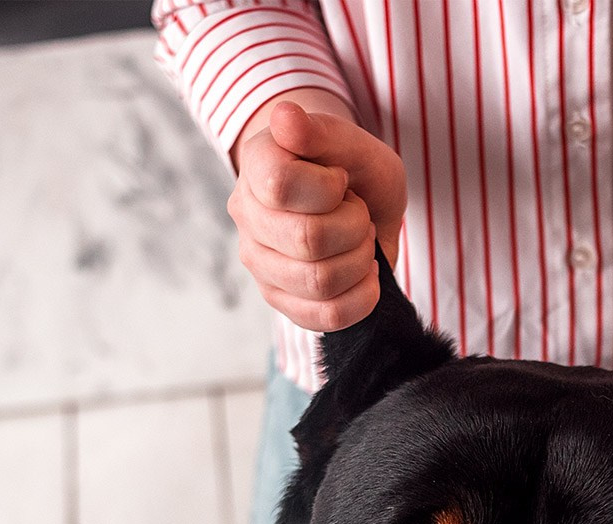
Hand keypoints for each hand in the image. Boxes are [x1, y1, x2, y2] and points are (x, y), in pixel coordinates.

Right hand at [229, 97, 407, 330]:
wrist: (360, 204)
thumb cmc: (354, 170)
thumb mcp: (354, 143)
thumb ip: (323, 131)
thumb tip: (285, 116)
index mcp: (256, 165)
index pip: (281, 184)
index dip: (329, 188)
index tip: (341, 181)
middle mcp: (247, 216)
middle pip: (307, 240)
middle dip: (355, 227)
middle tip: (359, 214)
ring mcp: (259, 263)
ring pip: (319, 282)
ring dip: (360, 261)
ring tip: (360, 241)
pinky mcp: (281, 300)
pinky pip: (327, 317)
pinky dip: (362, 298)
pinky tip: (365, 275)